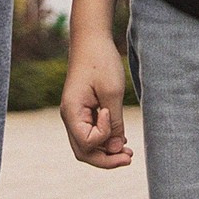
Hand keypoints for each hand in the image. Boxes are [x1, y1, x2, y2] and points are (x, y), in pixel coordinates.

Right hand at [61, 30, 131, 168]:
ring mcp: (75, 115)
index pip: (86, 143)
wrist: (91, 39)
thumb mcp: (112, 92)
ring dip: (106, 152)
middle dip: (106, 159)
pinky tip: (121, 140)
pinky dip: (105, 140)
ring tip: (128, 153)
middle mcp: (69, 117)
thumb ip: (115, 123)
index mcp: (71, 112)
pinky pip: (91, 134)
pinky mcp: (83, 111)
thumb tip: (117, 149)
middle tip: (129, 158)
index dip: (104, 136)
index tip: (110, 113)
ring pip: (87, 146)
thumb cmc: (100, 61)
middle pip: (84, 152)